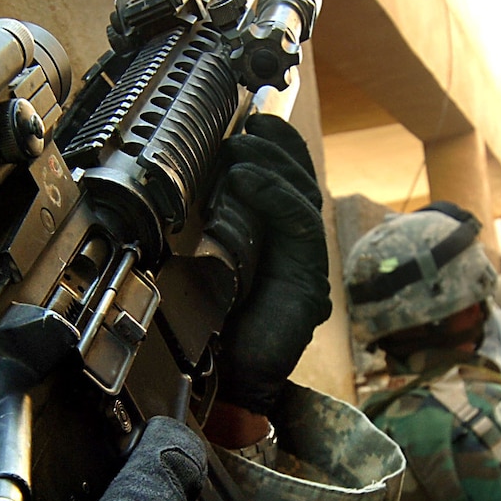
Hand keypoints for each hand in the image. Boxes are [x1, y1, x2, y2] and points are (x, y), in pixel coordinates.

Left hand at [206, 114, 330, 416]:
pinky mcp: (308, 283)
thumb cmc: (211, 324)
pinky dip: (275, 196)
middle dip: (280, 147)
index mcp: (274, 239)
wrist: (228, 383)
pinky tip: (247, 181)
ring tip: (244, 149)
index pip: (287, 181)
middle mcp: (296, 249)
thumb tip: (192, 177)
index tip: (253, 118)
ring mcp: (306, 265)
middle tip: (250, 127)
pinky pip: (300, 226)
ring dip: (274, 165)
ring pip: (304, 197)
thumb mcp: (202, 258)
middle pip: (302, 181)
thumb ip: (209, 224)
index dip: (277, 147)